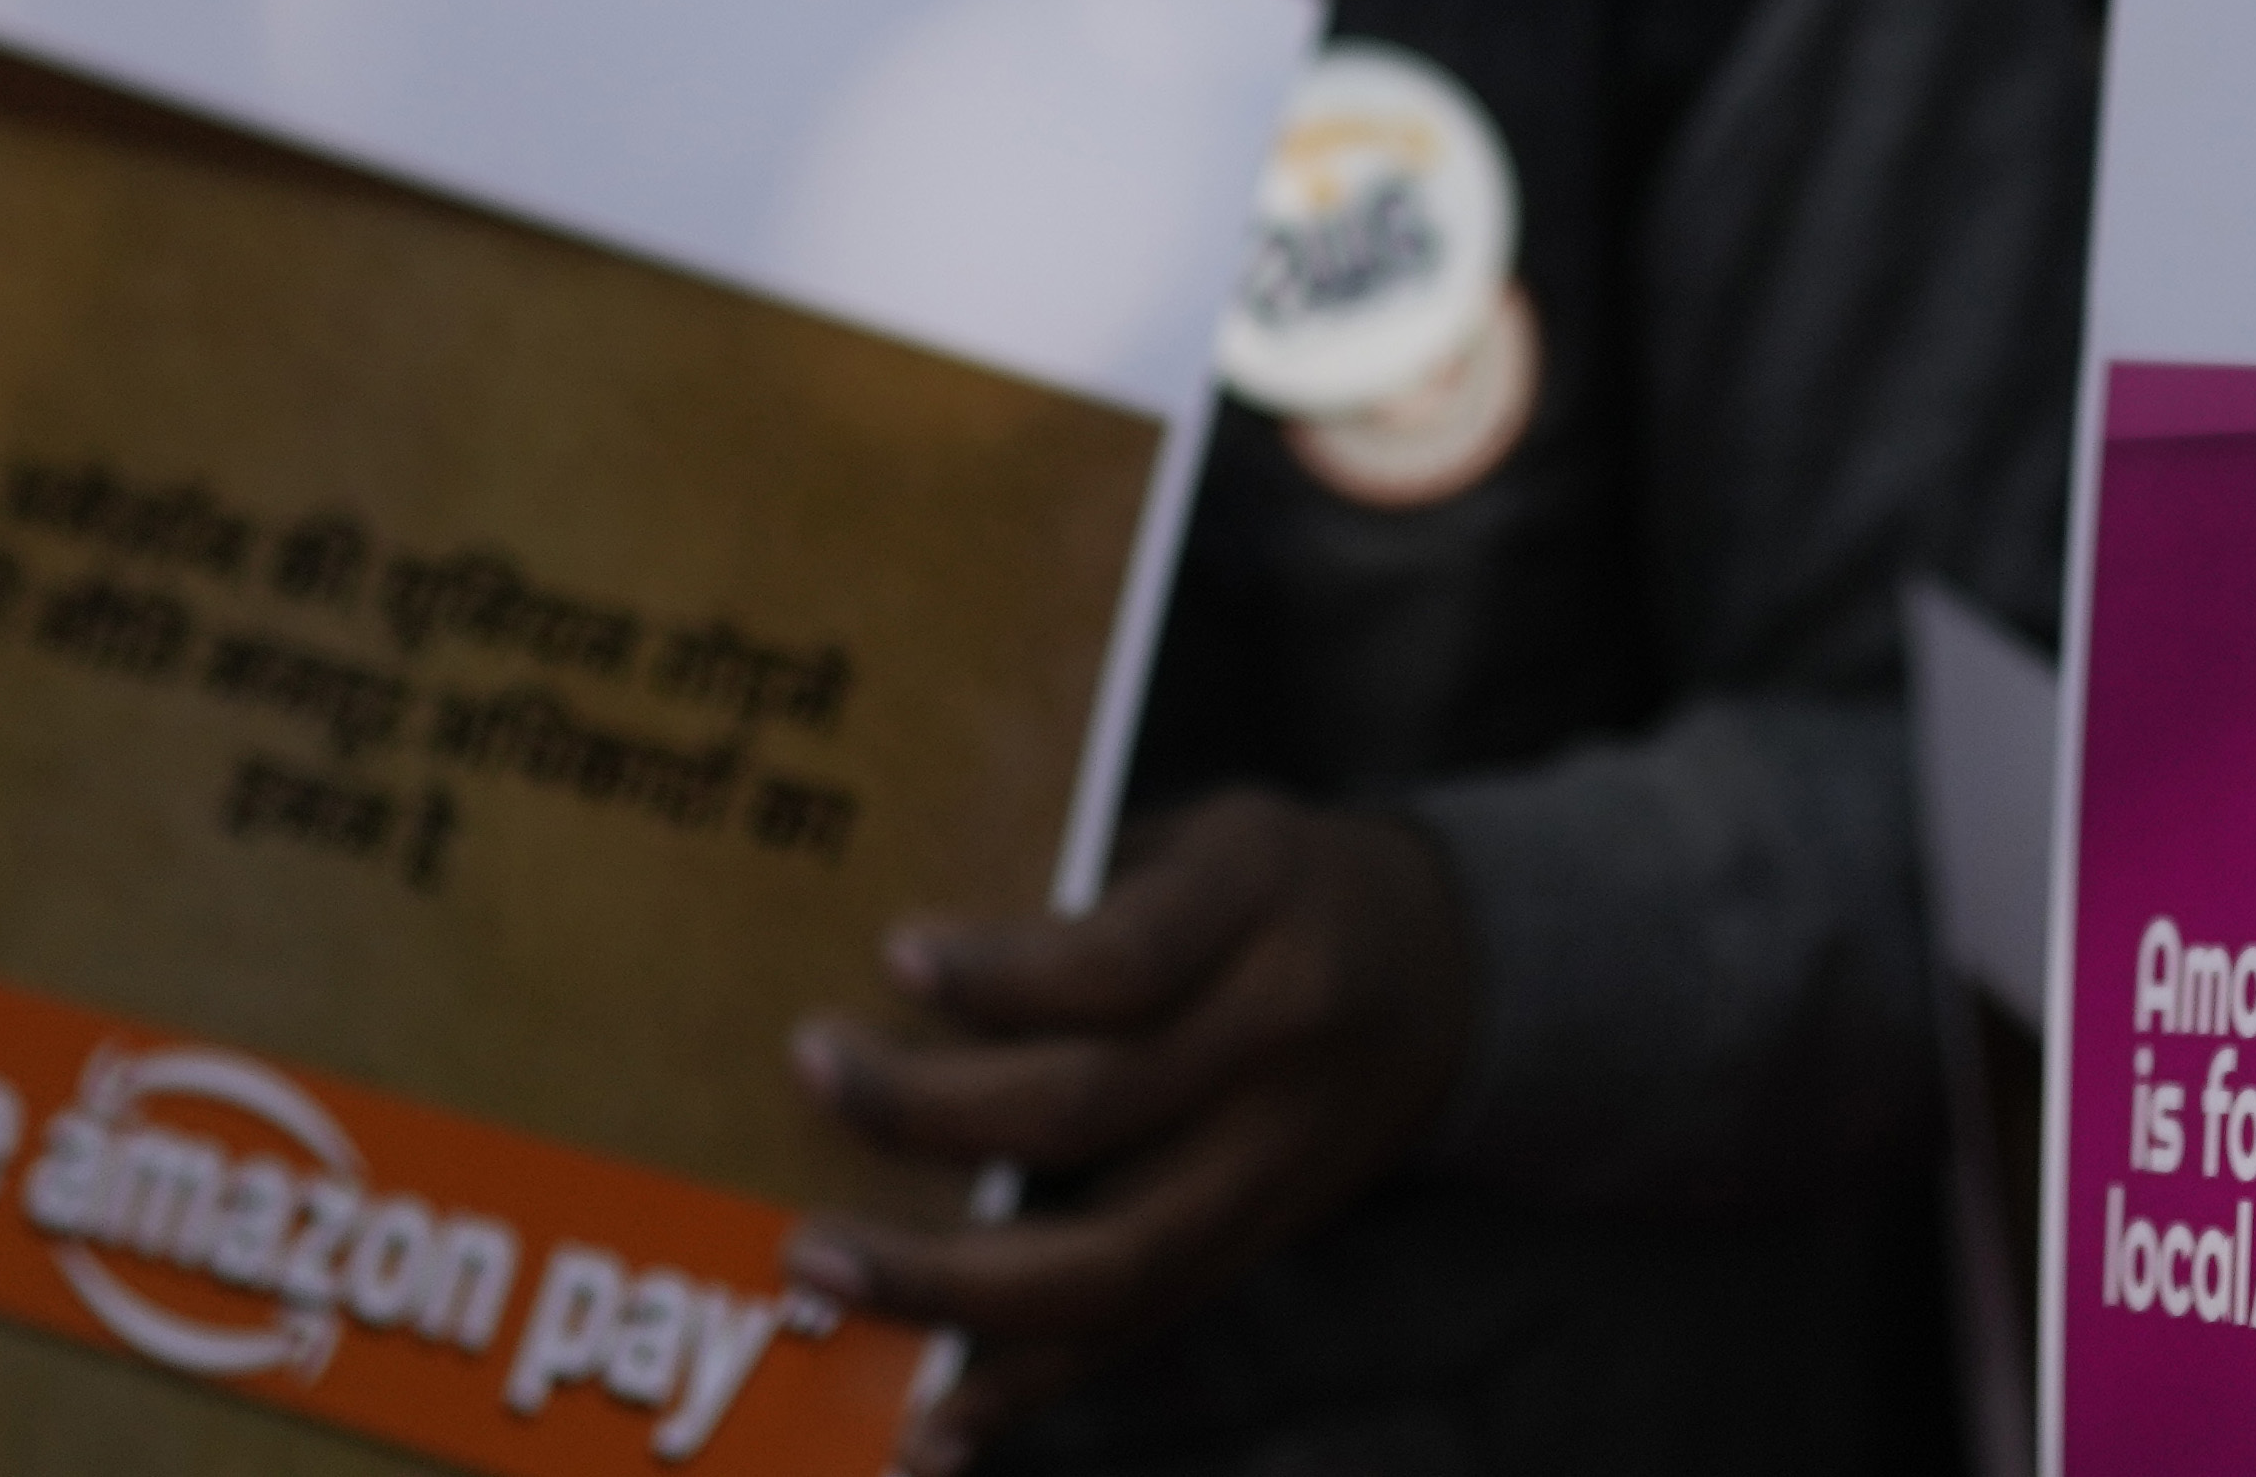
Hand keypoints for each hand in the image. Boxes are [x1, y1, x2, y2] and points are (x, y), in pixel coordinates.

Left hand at [790, 794, 1477, 1459]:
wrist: (1443, 977)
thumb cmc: (1256, 889)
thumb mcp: (1193, 837)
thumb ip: (1074, 885)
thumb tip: (876, 971)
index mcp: (1261, 896)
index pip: (1129, 955)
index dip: (1008, 970)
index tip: (892, 955)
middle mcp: (1279, 1036)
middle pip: (1096, 1106)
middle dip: (933, 1112)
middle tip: (812, 1076)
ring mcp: (1273, 1164)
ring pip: (1111, 1258)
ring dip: (947, 1280)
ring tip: (819, 1261)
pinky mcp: (1250, 1250)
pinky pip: (1128, 1334)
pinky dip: (1017, 1390)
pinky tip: (920, 1429)